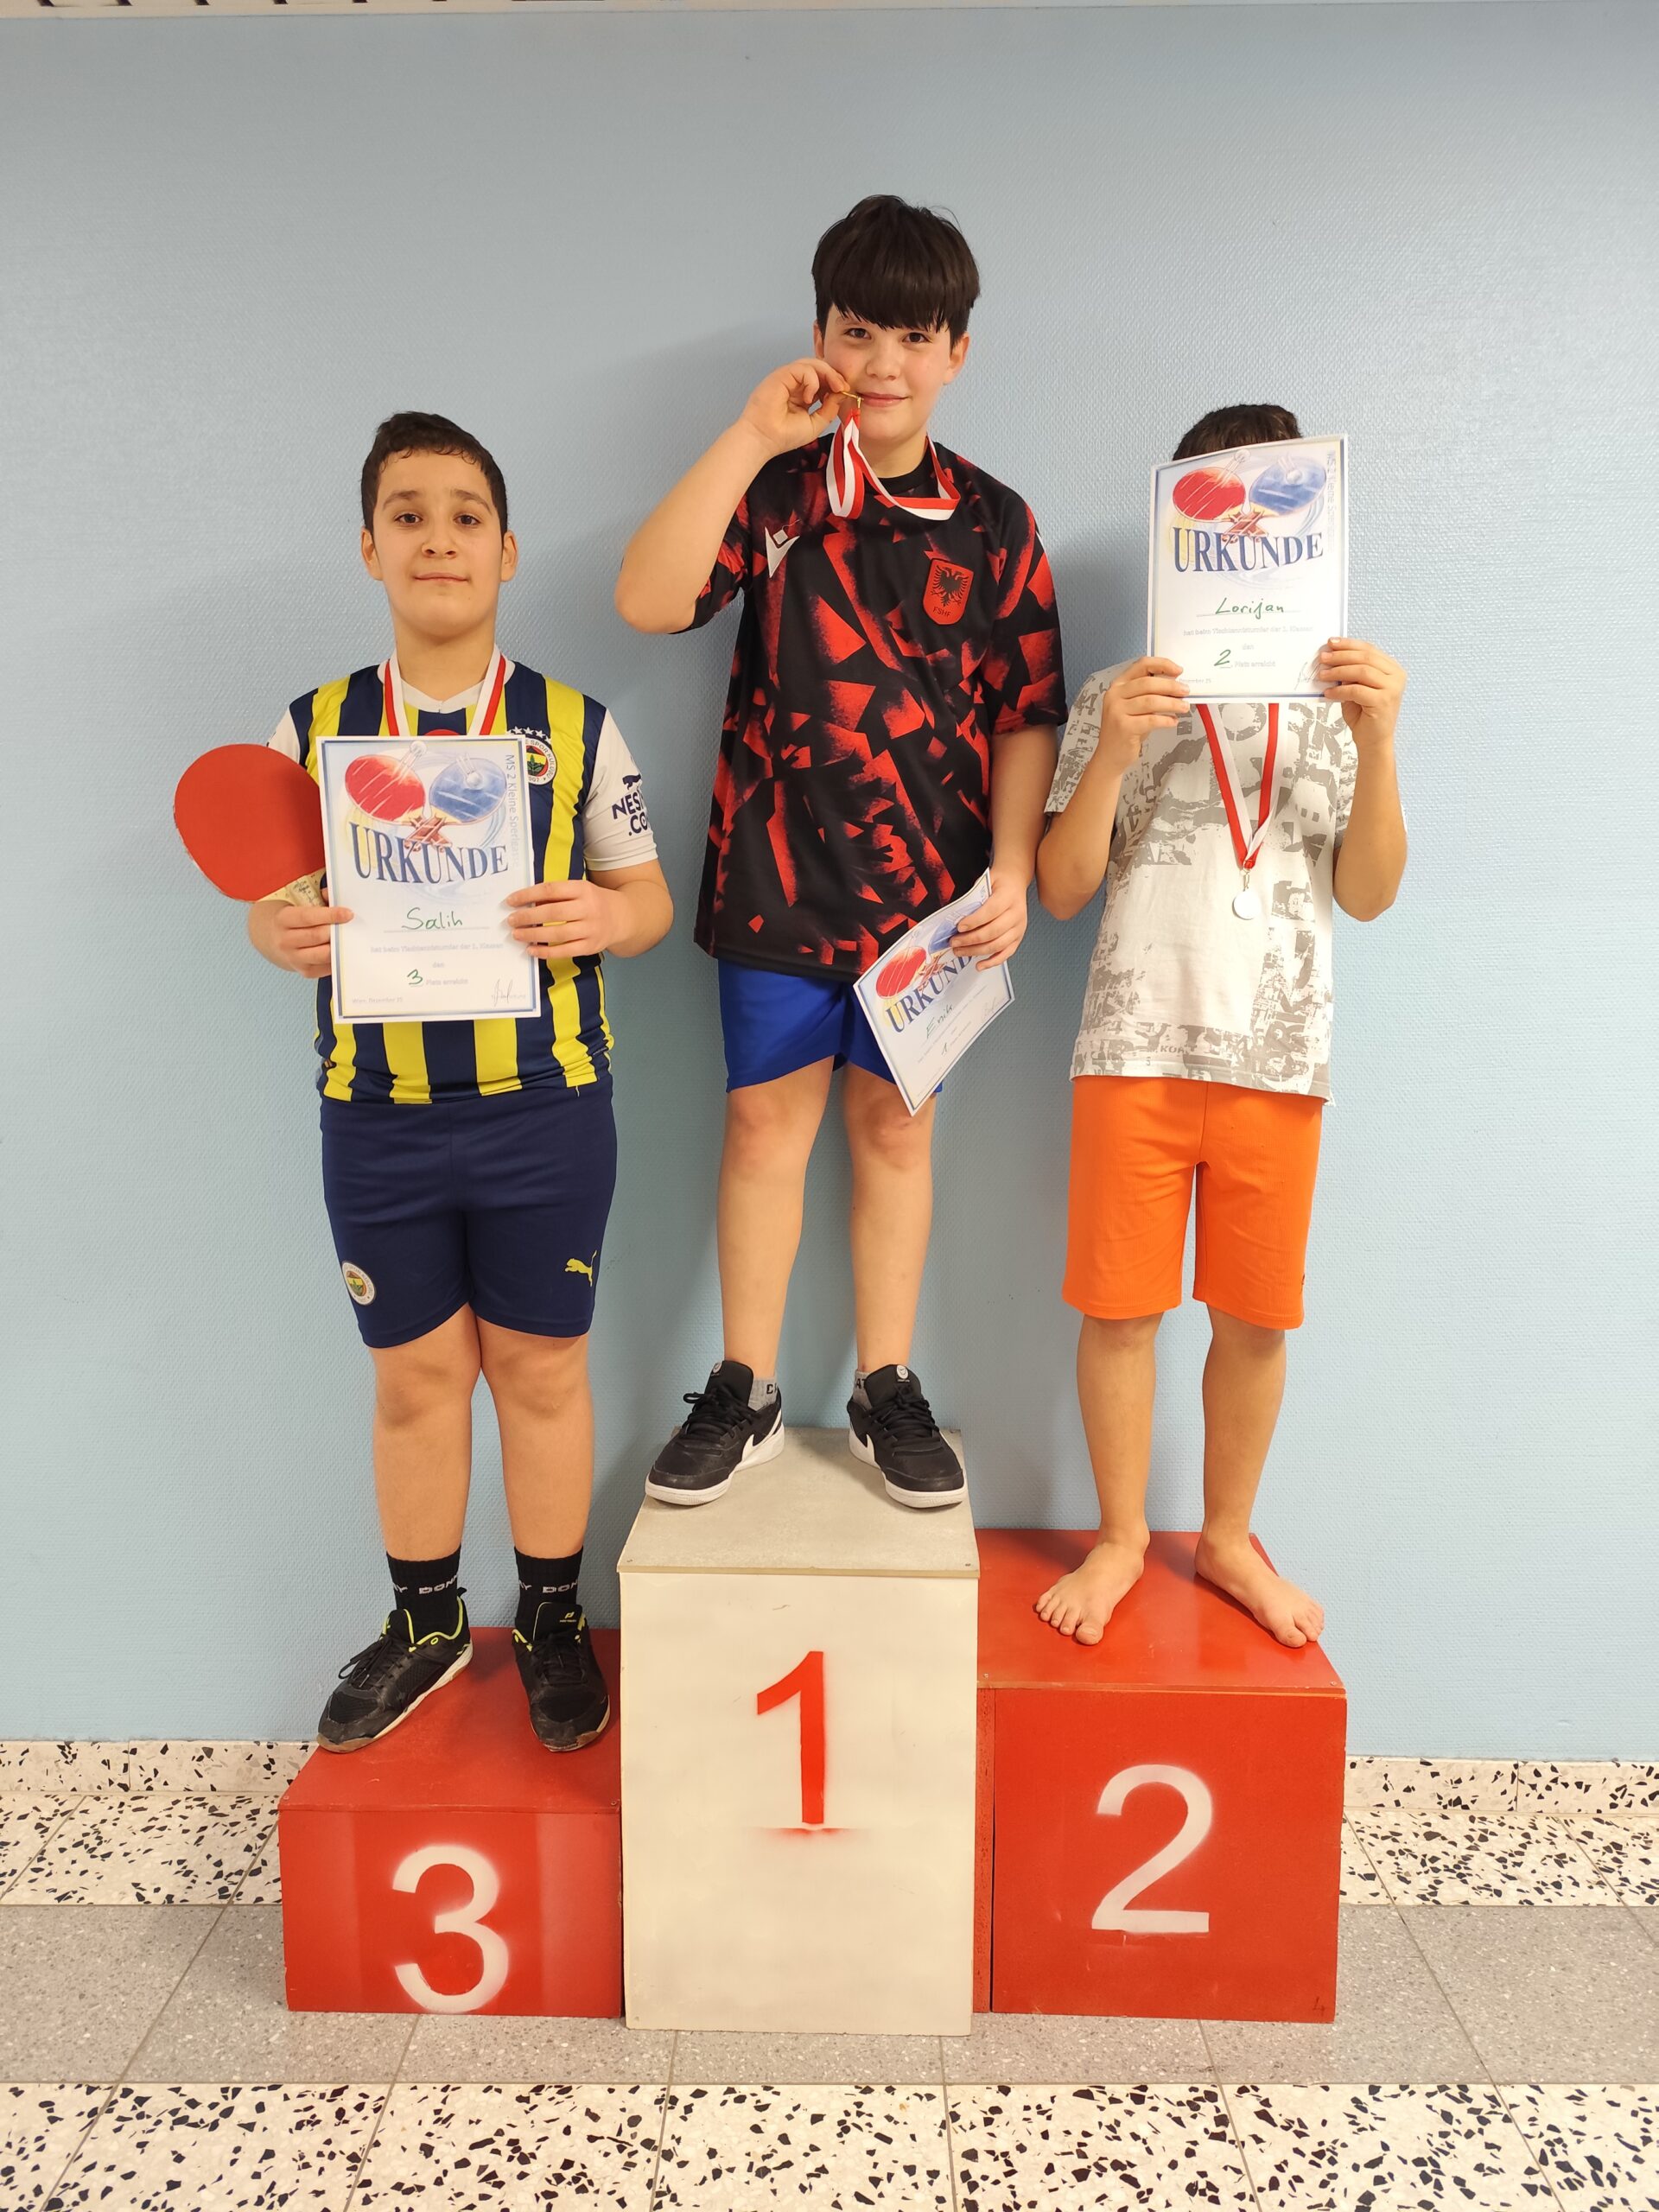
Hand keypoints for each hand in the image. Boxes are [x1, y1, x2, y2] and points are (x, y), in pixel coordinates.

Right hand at [270, 900, 349, 978]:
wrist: (273, 940)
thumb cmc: (291, 920)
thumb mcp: (297, 905)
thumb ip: (317, 899)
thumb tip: (331, 896)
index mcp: (283, 919)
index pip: (308, 917)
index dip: (330, 915)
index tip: (348, 914)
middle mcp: (285, 940)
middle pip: (317, 936)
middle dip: (336, 931)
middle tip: (351, 926)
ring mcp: (294, 958)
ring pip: (322, 954)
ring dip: (338, 946)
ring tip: (348, 938)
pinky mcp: (305, 971)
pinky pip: (326, 967)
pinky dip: (337, 959)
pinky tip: (342, 950)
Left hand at [506, 877, 623, 959]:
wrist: (623, 917)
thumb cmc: (593, 902)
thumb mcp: (579, 890)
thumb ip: (557, 895)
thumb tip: (526, 903)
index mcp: (583, 889)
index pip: (551, 890)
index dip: (528, 895)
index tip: (510, 901)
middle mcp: (588, 908)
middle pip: (553, 913)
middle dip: (528, 917)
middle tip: (511, 920)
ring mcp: (591, 929)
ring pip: (557, 934)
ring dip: (533, 935)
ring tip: (517, 934)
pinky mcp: (591, 946)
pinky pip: (565, 951)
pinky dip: (546, 952)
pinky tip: (531, 950)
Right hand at [738, 358, 855, 457]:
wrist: (763, 439)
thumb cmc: (784, 435)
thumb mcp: (816, 423)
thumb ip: (829, 408)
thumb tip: (842, 393)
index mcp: (802, 393)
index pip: (822, 379)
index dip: (835, 382)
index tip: (845, 392)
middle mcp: (794, 383)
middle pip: (818, 367)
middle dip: (834, 374)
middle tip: (844, 386)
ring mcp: (787, 378)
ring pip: (811, 363)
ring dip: (827, 373)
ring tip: (835, 387)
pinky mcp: (781, 375)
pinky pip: (802, 368)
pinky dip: (812, 380)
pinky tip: (810, 397)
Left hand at [950, 866, 1029, 968]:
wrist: (1015, 883)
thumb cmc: (998, 883)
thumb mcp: (985, 882)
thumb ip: (974, 898)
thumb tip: (956, 917)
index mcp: (1009, 897)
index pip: (991, 912)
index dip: (974, 921)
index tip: (958, 927)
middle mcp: (1017, 914)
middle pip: (993, 931)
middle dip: (970, 939)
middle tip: (954, 942)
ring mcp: (1019, 928)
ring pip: (997, 945)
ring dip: (976, 951)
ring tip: (959, 951)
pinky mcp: (1018, 938)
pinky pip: (1006, 954)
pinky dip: (992, 962)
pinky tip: (979, 965)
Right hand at [1091, 657, 1188, 776]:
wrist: (1110, 755)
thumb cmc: (1126, 729)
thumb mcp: (1134, 706)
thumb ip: (1149, 694)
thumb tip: (1177, 686)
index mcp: (1118, 685)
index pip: (1141, 665)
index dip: (1162, 664)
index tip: (1179, 671)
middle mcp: (1115, 695)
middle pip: (1148, 682)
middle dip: (1171, 686)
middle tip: (1186, 691)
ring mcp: (1117, 711)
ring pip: (1151, 701)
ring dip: (1172, 703)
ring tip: (1184, 707)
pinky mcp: (1124, 727)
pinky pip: (1151, 720)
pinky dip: (1166, 720)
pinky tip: (1173, 721)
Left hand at [1318, 638, 1405, 747]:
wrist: (1373, 741)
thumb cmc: (1364, 714)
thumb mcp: (1356, 688)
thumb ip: (1350, 673)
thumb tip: (1331, 657)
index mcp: (1392, 669)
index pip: (1369, 649)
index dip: (1349, 644)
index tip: (1331, 642)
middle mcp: (1396, 676)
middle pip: (1365, 657)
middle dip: (1341, 656)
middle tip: (1323, 658)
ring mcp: (1392, 688)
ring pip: (1362, 671)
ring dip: (1338, 671)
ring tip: (1322, 675)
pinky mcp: (1383, 701)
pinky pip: (1356, 690)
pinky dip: (1340, 690)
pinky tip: (1329, 693)